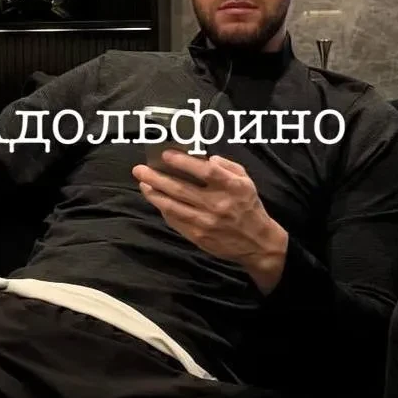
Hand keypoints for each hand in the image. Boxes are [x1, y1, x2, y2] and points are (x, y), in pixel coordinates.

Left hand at [131, 150, 288, 293]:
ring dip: (154, 195)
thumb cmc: (248, 206)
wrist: (257, 243)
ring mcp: (206, 223)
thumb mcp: (245, 181)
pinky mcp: (198, 236)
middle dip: (156, 178)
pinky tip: (157, 201)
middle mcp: (217, 204)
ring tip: (143, 185)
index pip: (204, 171)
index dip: (183, 162)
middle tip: (140, 170)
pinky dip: (164, 210)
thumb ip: (227, 166)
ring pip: (173, 207)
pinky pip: (175, 221)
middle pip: (181, 189)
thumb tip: (206, 158)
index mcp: (231, 187)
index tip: (165, 155)